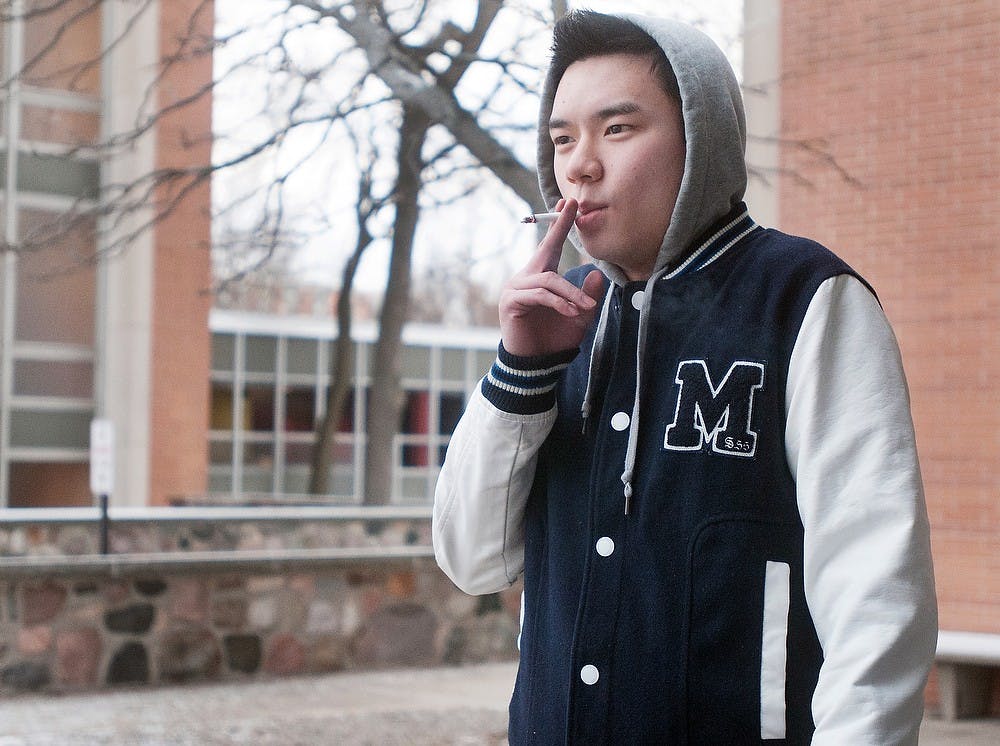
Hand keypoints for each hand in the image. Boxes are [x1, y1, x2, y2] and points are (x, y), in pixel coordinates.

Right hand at [499, 199, 604, 356]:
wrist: (535, 365)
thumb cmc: (554, 339)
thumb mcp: (579, 317)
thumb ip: (586, 297)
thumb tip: (596, 273)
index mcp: (541, 277)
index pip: (550, 246)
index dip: (559, 225)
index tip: (568, 202)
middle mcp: (526, 277)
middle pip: (545, 250)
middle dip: (559, 227)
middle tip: (573, 207)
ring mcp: (516, 289)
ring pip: (548, 280)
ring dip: (570, 293)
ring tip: (585, 308)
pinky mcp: (511, 303)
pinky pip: (539, 295)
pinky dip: (558, 302)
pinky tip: (571, 312)